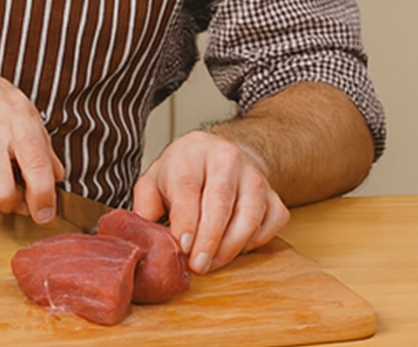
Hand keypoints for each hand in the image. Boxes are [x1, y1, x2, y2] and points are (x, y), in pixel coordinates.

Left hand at [132, 129, 288, 274]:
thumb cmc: (183, 172)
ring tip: (214, 263)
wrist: (219, 155)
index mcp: (191, 153)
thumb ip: (145, 207)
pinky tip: (236, 247)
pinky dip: (255, 241)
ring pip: (250, 214)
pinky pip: (270, 222)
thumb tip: (144, 239)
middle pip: (221, 202)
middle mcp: (227, 159)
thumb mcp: (154, 181)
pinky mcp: (273, 193)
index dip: (187, 220)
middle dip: (209, 239)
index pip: (189, 188)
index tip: (183, 246)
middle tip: (198, 265)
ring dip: (231, 245)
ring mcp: (254, 175)